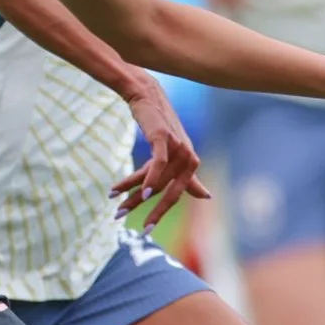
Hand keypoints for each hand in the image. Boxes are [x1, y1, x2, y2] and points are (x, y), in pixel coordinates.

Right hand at [110, 75, 209, 227]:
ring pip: (156, 180)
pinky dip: (149, 180)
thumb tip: (207, 197)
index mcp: (191, 164)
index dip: (160, 213)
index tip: (146, 229)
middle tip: (133, 225)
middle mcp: (188, 157)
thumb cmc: (160, 125)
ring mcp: (177, 147)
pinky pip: (158, 164)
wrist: (147, 95)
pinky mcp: (163, 138)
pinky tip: (141, 193)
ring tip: (117, 206)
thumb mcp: (175, 154)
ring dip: (134, 195)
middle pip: (166, 192)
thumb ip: (190, 177)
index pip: (175, 195)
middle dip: (149, 211)